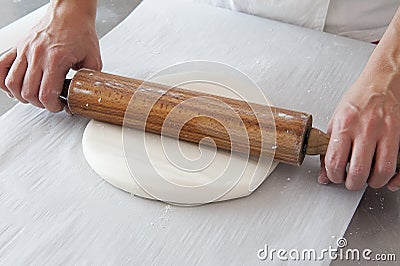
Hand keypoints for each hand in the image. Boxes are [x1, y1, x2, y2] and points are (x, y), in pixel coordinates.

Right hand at [0, 2, 101, 111]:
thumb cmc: (81, 32)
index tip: (60, 106)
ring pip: (12, 83)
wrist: (71, 12)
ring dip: (22, 96)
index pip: (46, 94)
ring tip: (35, 96)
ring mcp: (25, 50)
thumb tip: (83, 96)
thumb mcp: (94, 59)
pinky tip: (15, 86)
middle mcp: (37, 55)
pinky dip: (4, 80)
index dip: (53, 107)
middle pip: (28, 93)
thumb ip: (88, 80)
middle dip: (40, 104)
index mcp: (56, 60)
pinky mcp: (19, 47)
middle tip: (51, 102)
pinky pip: (1, 66)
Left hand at [318, 66, 399, 191]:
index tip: (335, 176)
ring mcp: (386, 131)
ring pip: (382, 171)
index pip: (335, 161)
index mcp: (345, 125)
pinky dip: (395, 177)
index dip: (334, 176)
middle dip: (352, 184)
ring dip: (373, 182)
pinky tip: (388, 178)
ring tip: (368, 179)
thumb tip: (324, 174)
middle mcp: (365, 128)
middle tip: (351, 182)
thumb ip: (329, 148)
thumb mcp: (336, 120)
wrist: (383, 80)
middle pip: (358, 171)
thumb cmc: (359, 99)